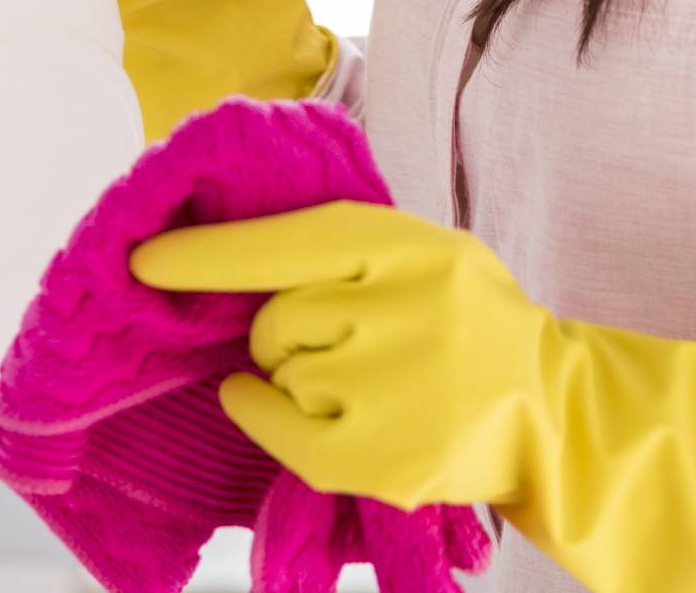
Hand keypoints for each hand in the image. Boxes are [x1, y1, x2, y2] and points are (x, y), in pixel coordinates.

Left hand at [130, 198, 695, 591]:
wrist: (553, 407)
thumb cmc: (466, 316)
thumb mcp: (420, 250)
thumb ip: (341, 242)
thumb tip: (225, 238)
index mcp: (406, 245)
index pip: (283, 242)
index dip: (206, 254)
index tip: (142, 261)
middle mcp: (402, 310)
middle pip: (273, 317)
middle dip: (282, 328)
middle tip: (337, 336)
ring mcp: (395, 388)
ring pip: (278, 369)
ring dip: (293, 373)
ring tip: (360, 376)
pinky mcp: (386, 456)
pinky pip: (282, 428)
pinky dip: (265, 416)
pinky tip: (279, 407)